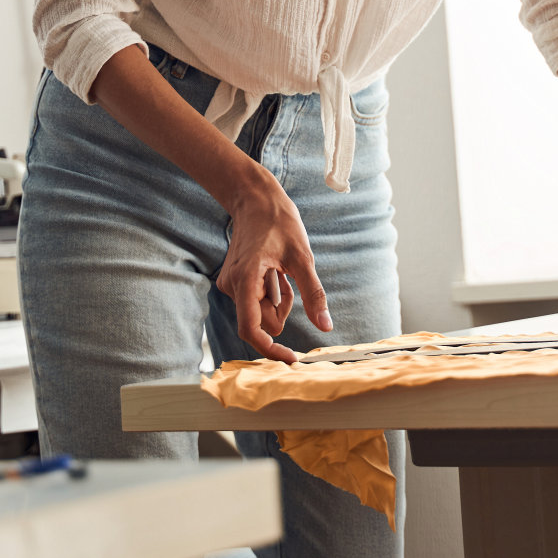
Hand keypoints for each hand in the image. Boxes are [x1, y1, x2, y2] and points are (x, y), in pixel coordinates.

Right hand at [217, 174, 332, 362]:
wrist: (255, 199)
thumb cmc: (279, 222)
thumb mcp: (303, 256)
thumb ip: (314, 294)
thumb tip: (326, 326)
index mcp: (245, 280)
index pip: (251, 329)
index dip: (271, 349)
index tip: (292, 358)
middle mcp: (232, 286)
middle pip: (263, 321)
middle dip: (283, 309)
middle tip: (289, 279)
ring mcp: (231, 285)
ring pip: (262, 312)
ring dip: (278, 300)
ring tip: (281, 270)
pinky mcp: (234, 283)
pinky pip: (257, 302)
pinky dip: (271, 293)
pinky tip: (274, 271)